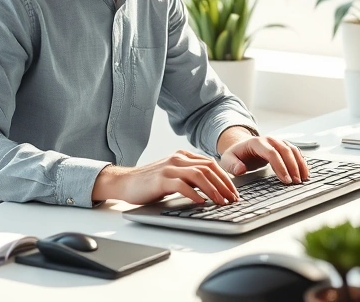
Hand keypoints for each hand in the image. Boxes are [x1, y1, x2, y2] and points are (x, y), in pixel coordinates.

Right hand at [91, 149, 240, 204]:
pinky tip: (201, 203)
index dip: (226, 178)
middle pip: (209, 168)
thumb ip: (190, 176)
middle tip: (233, 199)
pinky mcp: (161, 180)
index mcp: (183, 156)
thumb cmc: (150, 182)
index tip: (234, 193)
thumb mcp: (173, 175)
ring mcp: (169, 168)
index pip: (211, 164)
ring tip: (221, 202)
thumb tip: (213, 188)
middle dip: (224, 184)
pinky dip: (194, 194)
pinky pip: (182, 185)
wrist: (125, 182)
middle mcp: (178, 159)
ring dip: (213, 189)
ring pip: (199, 175)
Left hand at [218, 135, 309, 183]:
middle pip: (285, 151)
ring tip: (303, 179)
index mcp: (256, 142)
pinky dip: (301, 161)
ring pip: (293, 150)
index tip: (286, 180)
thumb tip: (240, 170)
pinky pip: (295, 152)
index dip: (280, 167)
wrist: (241, 146)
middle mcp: (269, 139)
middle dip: (292, 167)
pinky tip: (305, 172)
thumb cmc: (236, 154)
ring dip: (300, 164)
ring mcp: (278, 142)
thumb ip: (233, 165)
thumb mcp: (228, 159)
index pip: (272, 153)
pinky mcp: (283, 146)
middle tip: (296, 182)